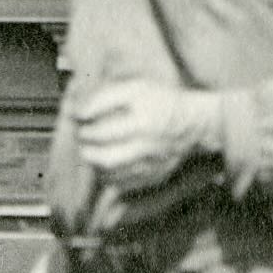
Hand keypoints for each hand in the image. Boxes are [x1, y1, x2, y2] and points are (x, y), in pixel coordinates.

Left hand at [71, 79, 221, 190]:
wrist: (195, 123)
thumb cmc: (162, 101)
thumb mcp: (135, 88)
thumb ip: (104, 97)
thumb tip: (77, 113)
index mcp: (143, 123)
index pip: (101, 132)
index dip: (84, 128)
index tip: (80, 122)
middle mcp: (148, 148)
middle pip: (105, 159)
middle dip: (86, 150)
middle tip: (83, 139)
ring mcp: (152, 166)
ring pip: (112, 175)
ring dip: (95, 164)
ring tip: (93, 150)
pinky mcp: (155, 177)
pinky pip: (124, 184)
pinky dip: (110, 176)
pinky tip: (107, 163)